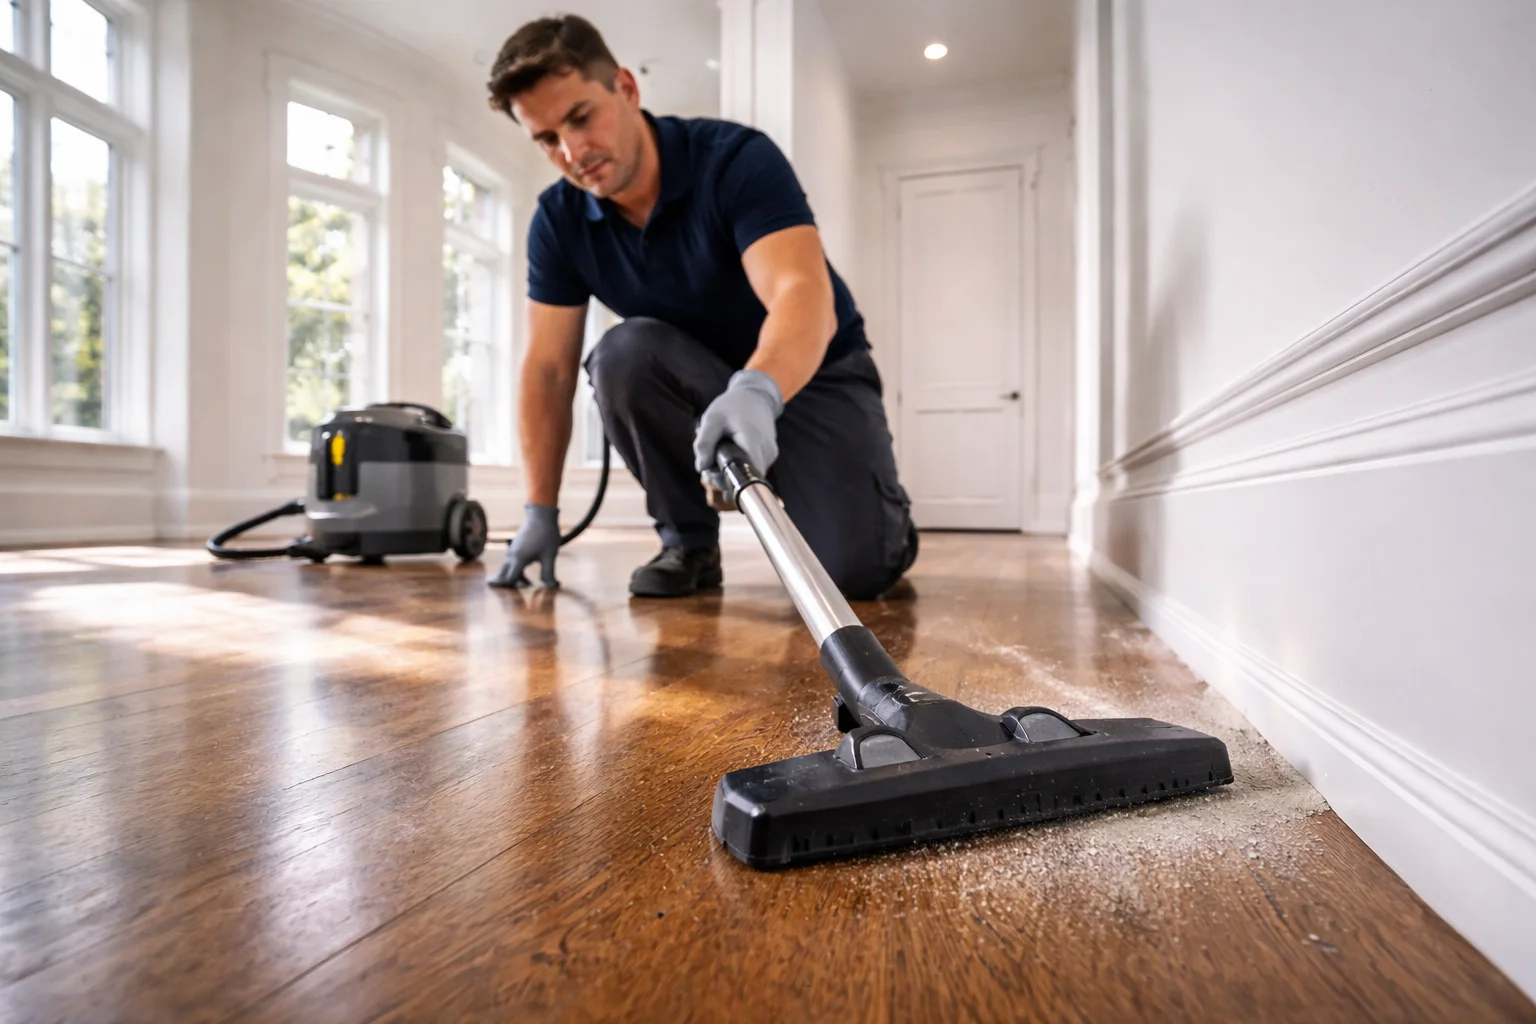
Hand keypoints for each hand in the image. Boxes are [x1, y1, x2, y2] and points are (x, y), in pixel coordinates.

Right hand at [488, 504, 560, 587]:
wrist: (541, 514)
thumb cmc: (546, 534)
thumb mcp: (549, 555)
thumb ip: (548, 573)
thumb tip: (551, 587)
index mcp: (519, 559)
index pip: (509, 578)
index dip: (505, 587)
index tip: (500, 594)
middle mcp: (512, 555)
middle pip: (505, 574)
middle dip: (506, 584)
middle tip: (508, 597)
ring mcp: (513, 550)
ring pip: (508, 568)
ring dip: (514, 578)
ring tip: (527, 585)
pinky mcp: (517, 546)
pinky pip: (512, 562)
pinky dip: (516, 570)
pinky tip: (526, 574)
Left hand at [693, 369, 783, 489]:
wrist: (755, 396)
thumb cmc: (733, 406)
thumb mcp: (712, 419)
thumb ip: (704, 443)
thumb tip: (701, 468)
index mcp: (753, 441)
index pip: (747, 476)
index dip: (728, 482)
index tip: (713, 477)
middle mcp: (766, 451)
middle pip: (745, 478)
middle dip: (723, 478)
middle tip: (707, 466)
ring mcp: (770, 455)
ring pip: (748, 475)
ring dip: (730, 472)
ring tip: (716, 456)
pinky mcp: (769, 457)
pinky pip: (751, 469)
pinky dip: (737, 466)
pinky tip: (727, 454)